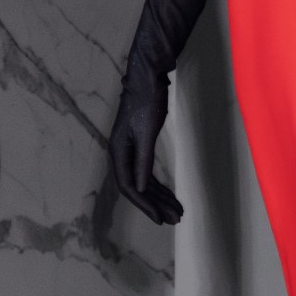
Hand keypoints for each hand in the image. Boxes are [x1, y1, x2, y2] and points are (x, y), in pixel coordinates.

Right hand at [107, 69, 182, 224]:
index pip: (129, 187)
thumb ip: (142, 161)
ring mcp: (131, 151)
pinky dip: (160, 185)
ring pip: (144, 182)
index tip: (160, 219)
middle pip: (137, 188)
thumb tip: (140, 188)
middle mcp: (122, 154)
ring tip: (177, 211)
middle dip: (156, 205)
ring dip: (160, 197)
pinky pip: (148, 173)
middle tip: (175, 218)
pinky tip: (170, 195)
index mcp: (119, 151)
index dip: (144, 205)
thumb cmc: (146, 101)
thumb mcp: (146, 133)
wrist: (148, 77)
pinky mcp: (141, 146)